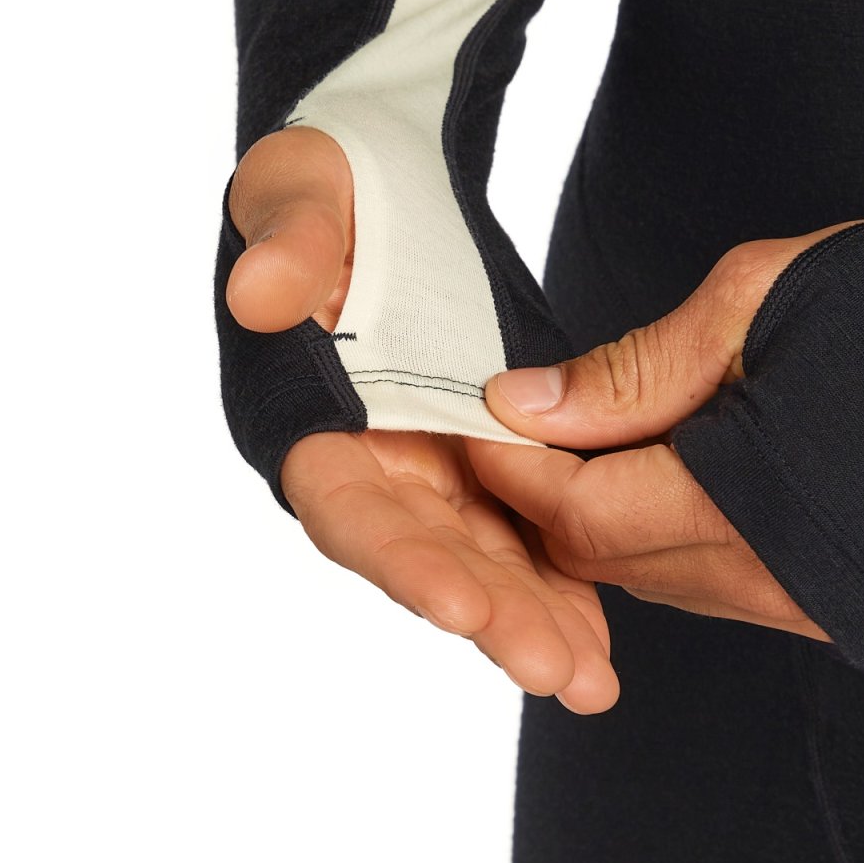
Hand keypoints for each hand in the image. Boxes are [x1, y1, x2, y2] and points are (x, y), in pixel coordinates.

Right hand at [225, 126, 618, 712]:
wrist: (378, 185)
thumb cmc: (327, 186)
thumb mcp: (299, 192)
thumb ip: (286, 241)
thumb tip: (262, 294)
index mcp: (311, 416)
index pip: (348, 504)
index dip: (399, 557)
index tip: (460, 601)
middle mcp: (370, 460)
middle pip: (426, 553)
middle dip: (487, 611)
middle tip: (556, 669)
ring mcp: (427, 464)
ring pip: (481, 554)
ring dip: (532, 615)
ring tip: (592, 677)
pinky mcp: (480, 453)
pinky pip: (522, 523)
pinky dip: (559, 575)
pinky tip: (601, 632)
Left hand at [468, 221, 863, 639]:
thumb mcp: (751, 303)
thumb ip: (632, 370)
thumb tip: (530, 403)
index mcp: (745, 508)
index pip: (577, 518)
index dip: (517, 468)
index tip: (486, 416)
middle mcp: (776, 584)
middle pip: (609, 561)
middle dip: (554, 492)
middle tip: (534, 418)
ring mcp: (812, 607)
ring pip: (659, 578)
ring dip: (614, 513)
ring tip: (606, 433)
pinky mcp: (841, 606)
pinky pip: (718, 584)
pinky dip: (675, 532)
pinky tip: (680, 465)